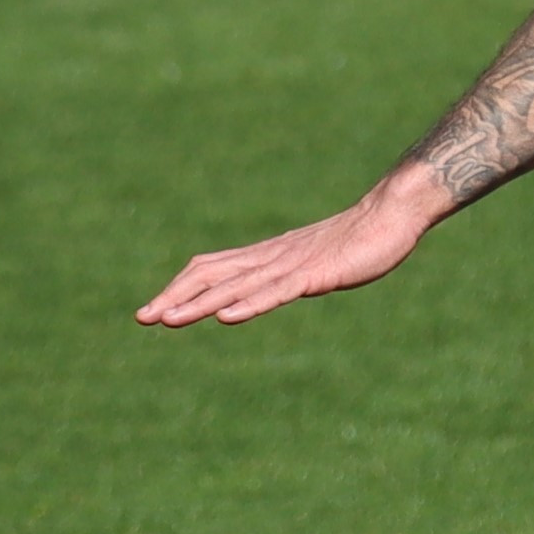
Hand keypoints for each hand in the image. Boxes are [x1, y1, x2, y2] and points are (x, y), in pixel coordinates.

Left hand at [138, 182, 435, 326]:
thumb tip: (265, 289)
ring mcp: (291, 265)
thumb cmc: (356, 238)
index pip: (211, 269)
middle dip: (176, 296)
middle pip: (211, 276)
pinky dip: (248, 305)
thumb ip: (287, 275)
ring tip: (168, 319)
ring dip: (200, 304)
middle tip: (142, 317)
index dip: (180, 288)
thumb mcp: (312, 261)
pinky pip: (275, 292)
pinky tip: (226, 317)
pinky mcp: (315, 274)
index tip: (152, 310)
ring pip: (236, 287)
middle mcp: (270, 257)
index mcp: (267, 256)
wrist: (391, 214)